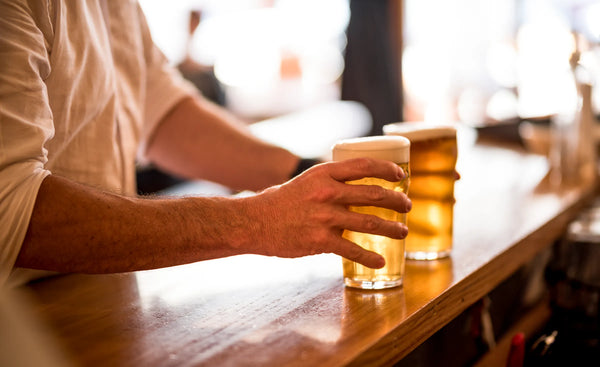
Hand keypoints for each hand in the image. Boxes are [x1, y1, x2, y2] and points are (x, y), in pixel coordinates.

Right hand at [240, 158, 411, 267]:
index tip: (400, 175)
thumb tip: (354, 188)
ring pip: (368, 222)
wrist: (254, 222)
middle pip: (373, 194)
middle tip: (407, 205)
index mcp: (324, 174)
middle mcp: (327, 192)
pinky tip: (380, 262)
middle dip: (396, 200)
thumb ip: (329, 183)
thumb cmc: (279, 202)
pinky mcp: (320, 240)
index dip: (386, 169)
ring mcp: (324, 217)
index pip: (363, 166)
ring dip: (391, 228)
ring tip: (403, 232)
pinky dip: (370, 257)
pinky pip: (352, 249)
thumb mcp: (306, 182)